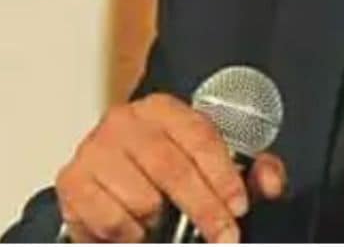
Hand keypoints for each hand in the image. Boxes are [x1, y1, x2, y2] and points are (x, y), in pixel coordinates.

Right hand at [54, 93, 286, 242]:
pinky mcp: (72, 182)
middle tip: (224, 235)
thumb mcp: (212, 166)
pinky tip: (135, 226)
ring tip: (161, 219)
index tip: (239, 207)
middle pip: (172, 168)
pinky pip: (111, 219)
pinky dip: (129, 232)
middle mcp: (125, 122)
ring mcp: (94, 150)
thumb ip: (250, 172)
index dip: (223, 176)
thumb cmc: (163, 170)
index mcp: (163, 109)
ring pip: (141, 197)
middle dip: (204, 209)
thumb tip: (271, 182)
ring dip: (159, 220)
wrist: (107, 181)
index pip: (199, 137)